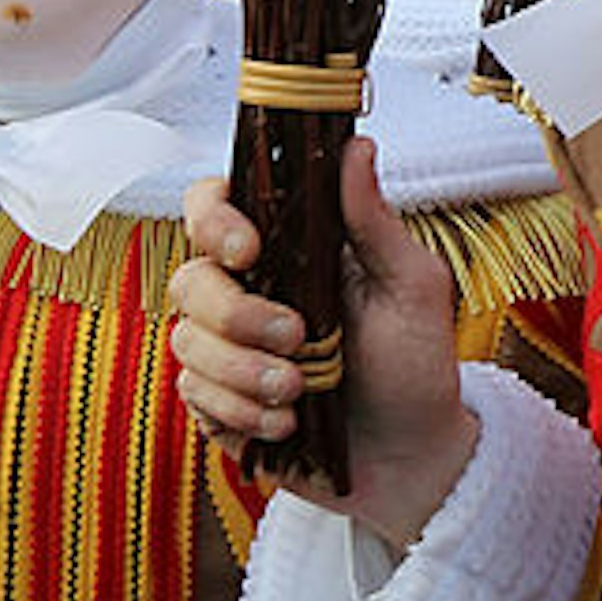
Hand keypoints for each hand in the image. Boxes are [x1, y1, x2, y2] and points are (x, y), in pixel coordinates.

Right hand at [168, 136, 478, 547]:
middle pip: (188, 279)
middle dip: (238, 315)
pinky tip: (286, 424)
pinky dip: (240, 412)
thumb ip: (373, 222)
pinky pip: (193, 396)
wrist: (411, 456)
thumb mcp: (411, 288)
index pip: (215, 207)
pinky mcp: (216, 401)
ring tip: (299, 393)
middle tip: (298, 339)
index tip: (249, 250)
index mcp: (289, 251)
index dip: (213, 219)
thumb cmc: (416, 363)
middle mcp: (247, 292)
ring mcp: (224, 348)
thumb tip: (355, 144)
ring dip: (243, 371)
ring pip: (185, 342)